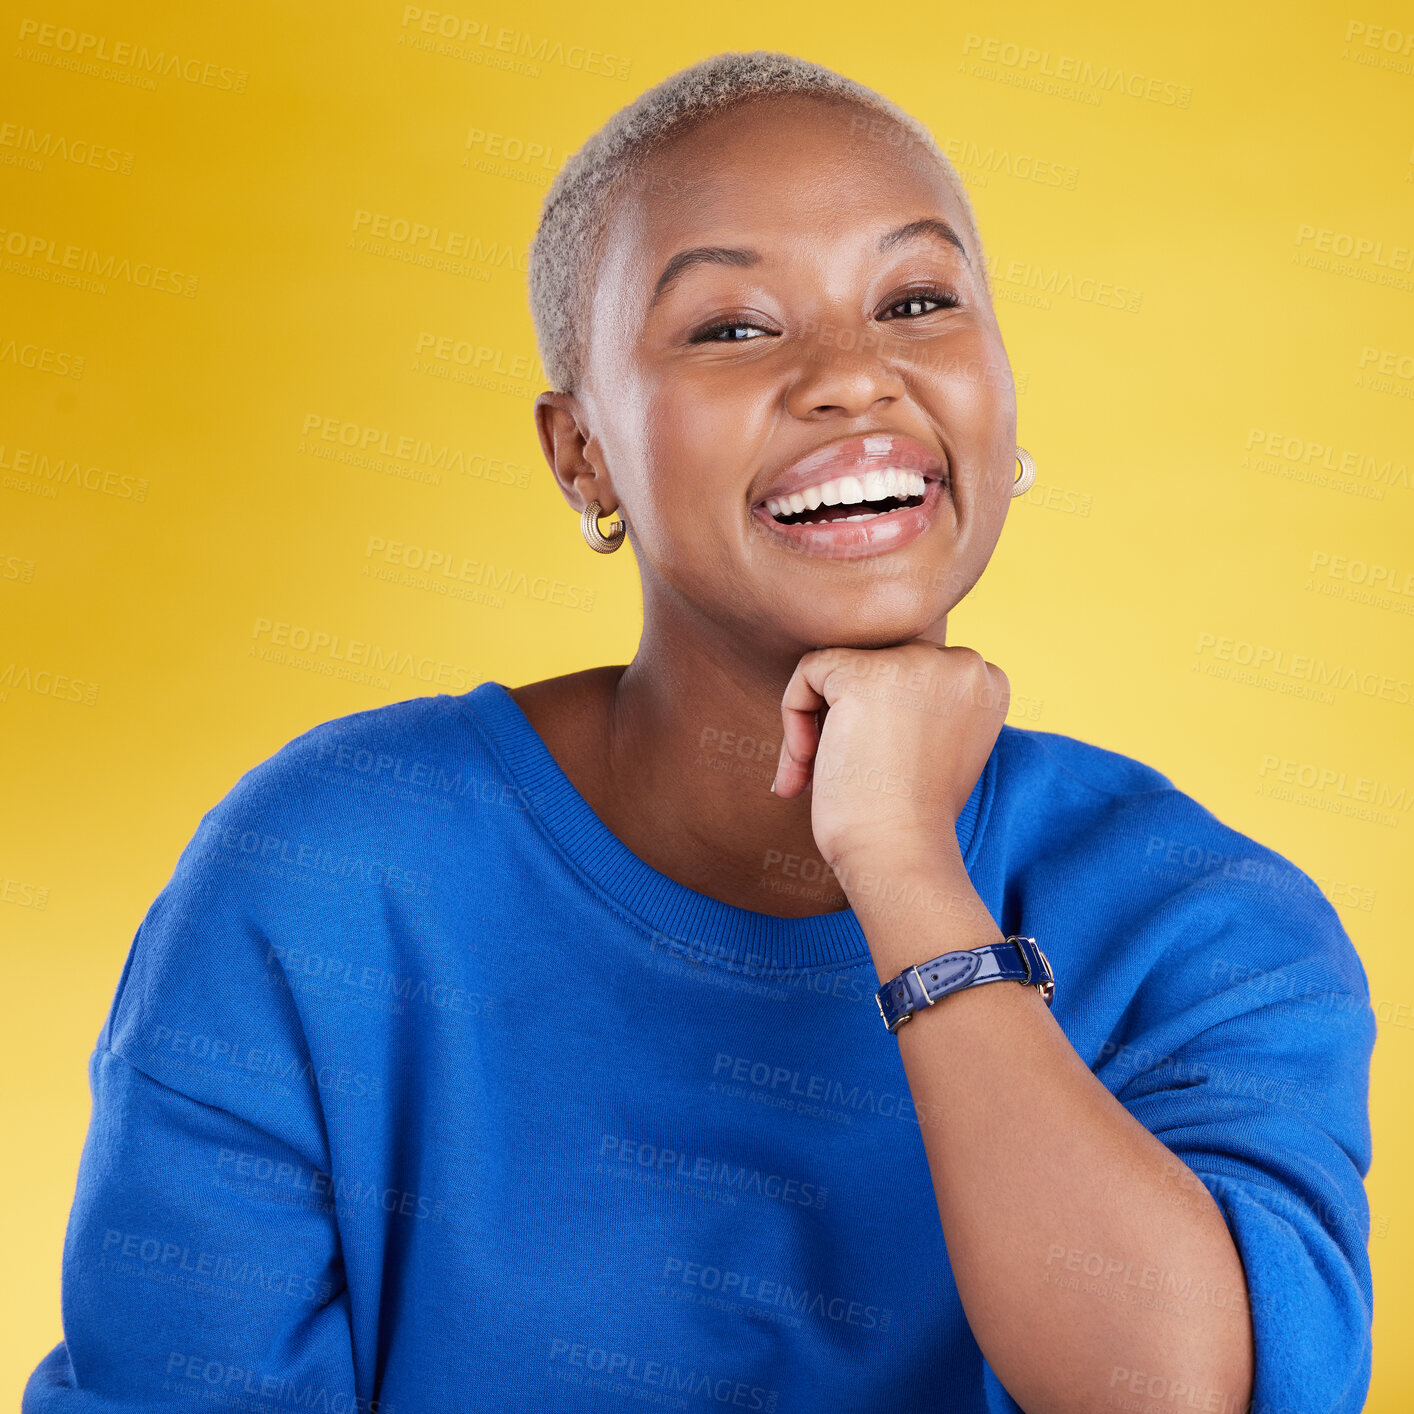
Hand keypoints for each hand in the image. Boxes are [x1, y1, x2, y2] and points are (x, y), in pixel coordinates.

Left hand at [770, 642, 1009, 880]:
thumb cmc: (912, 817)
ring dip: (817, 721)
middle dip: (844, 717)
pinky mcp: (865, 675)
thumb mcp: (935, 746)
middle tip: (836, 774)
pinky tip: (806, 766)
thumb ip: (918, 703)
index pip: (911, 671)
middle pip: (876, 662)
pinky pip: (809, 672)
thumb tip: (864, 679)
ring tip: (812, 775)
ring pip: (841, 666)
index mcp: (986, 680)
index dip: (882, 716)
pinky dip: (793, 716)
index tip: (874, 765)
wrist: (901, 854)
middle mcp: (962, 662)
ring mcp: (915, 664)